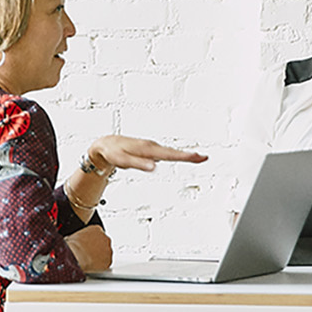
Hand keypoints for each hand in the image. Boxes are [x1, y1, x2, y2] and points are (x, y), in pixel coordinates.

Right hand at [66, 224, 112, 271]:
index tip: (89, 246)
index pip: (98, 234)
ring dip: (101, 257)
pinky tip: (93, 266)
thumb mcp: (75, 235)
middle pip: (104, 243)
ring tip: (90, 261)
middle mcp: (105, 238)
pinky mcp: (109, 260)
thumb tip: (78, 242)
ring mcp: (108, 249)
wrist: (77, 255)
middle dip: (98, 248)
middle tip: (90, 254)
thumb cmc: (74, 245)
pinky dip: (101, 265)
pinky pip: (106, 263)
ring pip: (106, 253)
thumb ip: (82, 237)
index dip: (93, 241)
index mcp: (97, 229)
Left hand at [87, 136, 208, 172]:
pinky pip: (165, 152)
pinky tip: (181, 156)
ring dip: (184, 155)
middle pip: (173, 152)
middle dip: (189, 155)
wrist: (106, 144)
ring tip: (198, 158)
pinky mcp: (149, 150)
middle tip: (205, 158)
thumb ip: (139, 164)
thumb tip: (154, 168)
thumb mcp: (123, 161)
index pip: (169, 154)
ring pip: (170, 152)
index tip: (198, 157)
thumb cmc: (114, 153)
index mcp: (147, 149)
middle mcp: (151, 146)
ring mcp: (151, 148)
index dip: (184, 156)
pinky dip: (175, 155)